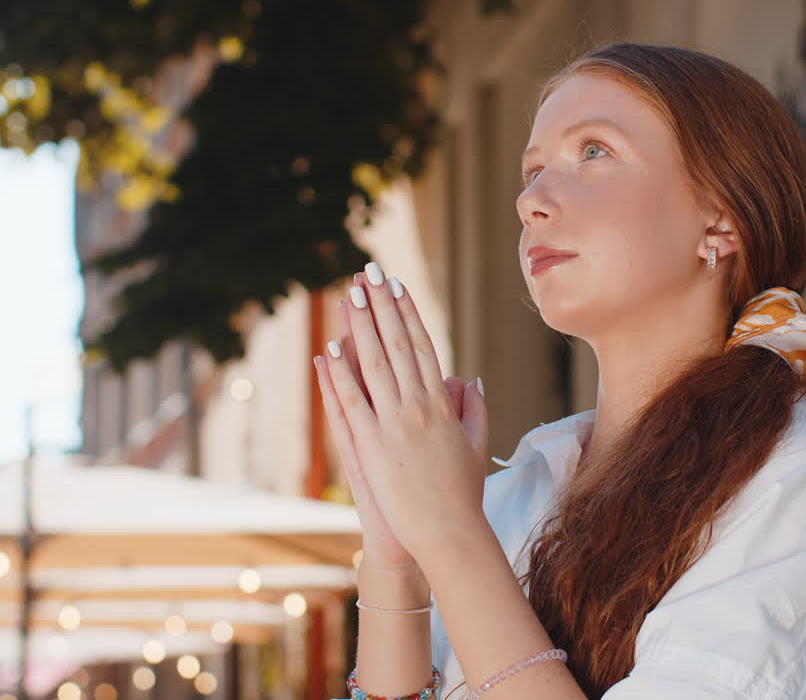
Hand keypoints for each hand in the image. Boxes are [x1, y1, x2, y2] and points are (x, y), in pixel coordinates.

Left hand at [315, 263, 489, 566]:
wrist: (448, 533)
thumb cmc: (463, 494)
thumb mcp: (476, 446)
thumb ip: (474, 410)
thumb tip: (471, 380)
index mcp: (442, 405)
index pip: (422, 347)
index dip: (408, 314)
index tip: (398, 287)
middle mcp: (418, 407)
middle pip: (396, 345)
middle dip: (382, 306)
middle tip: (369, 273)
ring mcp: (394, 424)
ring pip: (373, 364)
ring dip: (360, 327)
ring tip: (350, 294)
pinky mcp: (371, 445)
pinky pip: (352, 402)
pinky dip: (339, 375)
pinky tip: (329, 348)